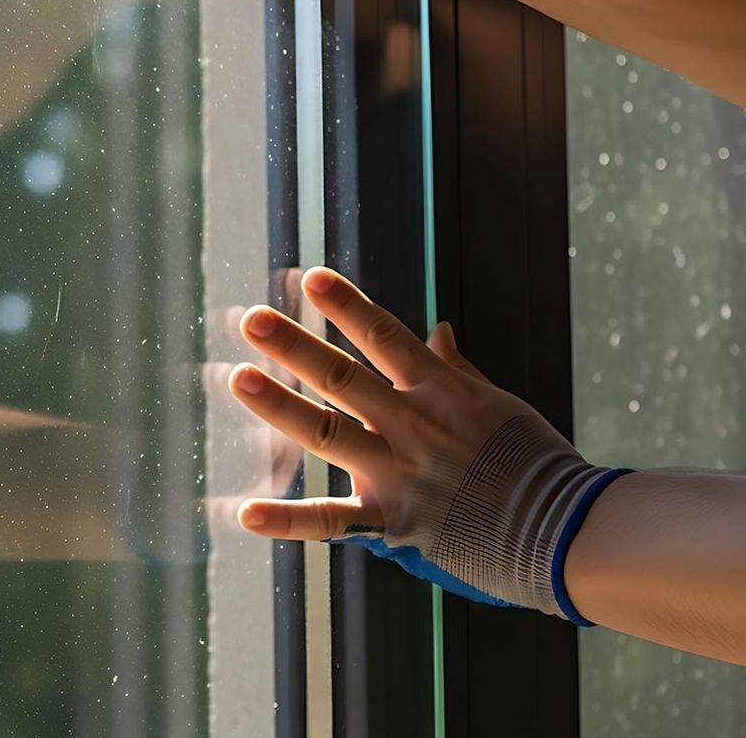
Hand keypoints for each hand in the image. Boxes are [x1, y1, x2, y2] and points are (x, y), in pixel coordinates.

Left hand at [227, 267, 626, 617]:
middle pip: (344, 379)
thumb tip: (437, 329)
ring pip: (328, 434)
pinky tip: (244, 511)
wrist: (570, 531)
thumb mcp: (500, 405)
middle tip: (251, 319)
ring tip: (238, 377)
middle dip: (296, 346)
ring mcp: (400, 473)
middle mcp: (414, 426)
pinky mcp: (394, 522)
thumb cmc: (537, 463)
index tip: (310, 277)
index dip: (347, 305)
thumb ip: (456, 369)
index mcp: (441, 392)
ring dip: (280, 406)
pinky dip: (287, 521)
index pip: (386, 337)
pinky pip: (331, 521)